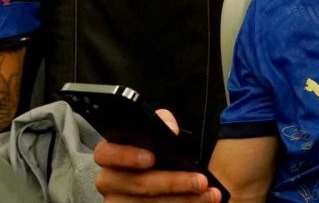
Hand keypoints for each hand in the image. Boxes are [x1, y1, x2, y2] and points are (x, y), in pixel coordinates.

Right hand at [93, 109, 222, 202]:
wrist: (180, 182)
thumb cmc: (169, 156)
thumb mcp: (166, 136)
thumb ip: (163, 126)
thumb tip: (170, 129)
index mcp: (114, 154)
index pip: (105, 152)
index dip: (126, 155)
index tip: (151, 157)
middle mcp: (111, 181)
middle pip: (137, 184)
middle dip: (173, 182)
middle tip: (200, 181)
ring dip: (185, 200)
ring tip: (210, 195)